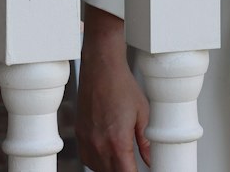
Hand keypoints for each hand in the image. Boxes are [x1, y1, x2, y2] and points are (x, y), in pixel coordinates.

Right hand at [77, 7, 150, 171]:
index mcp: (117, 141)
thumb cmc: (121, 85)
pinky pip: (87, 158)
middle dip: (123, 171)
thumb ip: (146, 142)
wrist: (101, 68)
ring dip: (110, 168)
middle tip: (133, 165)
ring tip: (123, 160)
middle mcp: (98, 144)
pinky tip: (107, 155)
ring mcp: (86, 140)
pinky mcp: (79, 134)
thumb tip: (150, 159)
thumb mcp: (142, 114)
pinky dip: (97, 162)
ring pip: (98, 168)